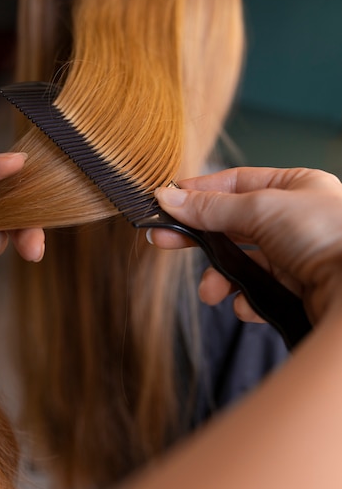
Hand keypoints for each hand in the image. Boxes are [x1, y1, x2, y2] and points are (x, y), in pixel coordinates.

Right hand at [151, 167, 341, 324]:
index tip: (167, 201)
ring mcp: (296, 255)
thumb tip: (167, 198)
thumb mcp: (261, 209)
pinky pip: (259, 291)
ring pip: (243, 262)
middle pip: (233, 224)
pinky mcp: (297, 289)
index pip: (235, 183)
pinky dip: (247, 300)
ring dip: (221, 277)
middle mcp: (296, 219)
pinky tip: (248, 305)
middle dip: (199, 237)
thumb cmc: (326, 235)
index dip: (199, 191)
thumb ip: (212, 207)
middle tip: (162, 239)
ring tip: (211, 292)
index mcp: (295, 187)